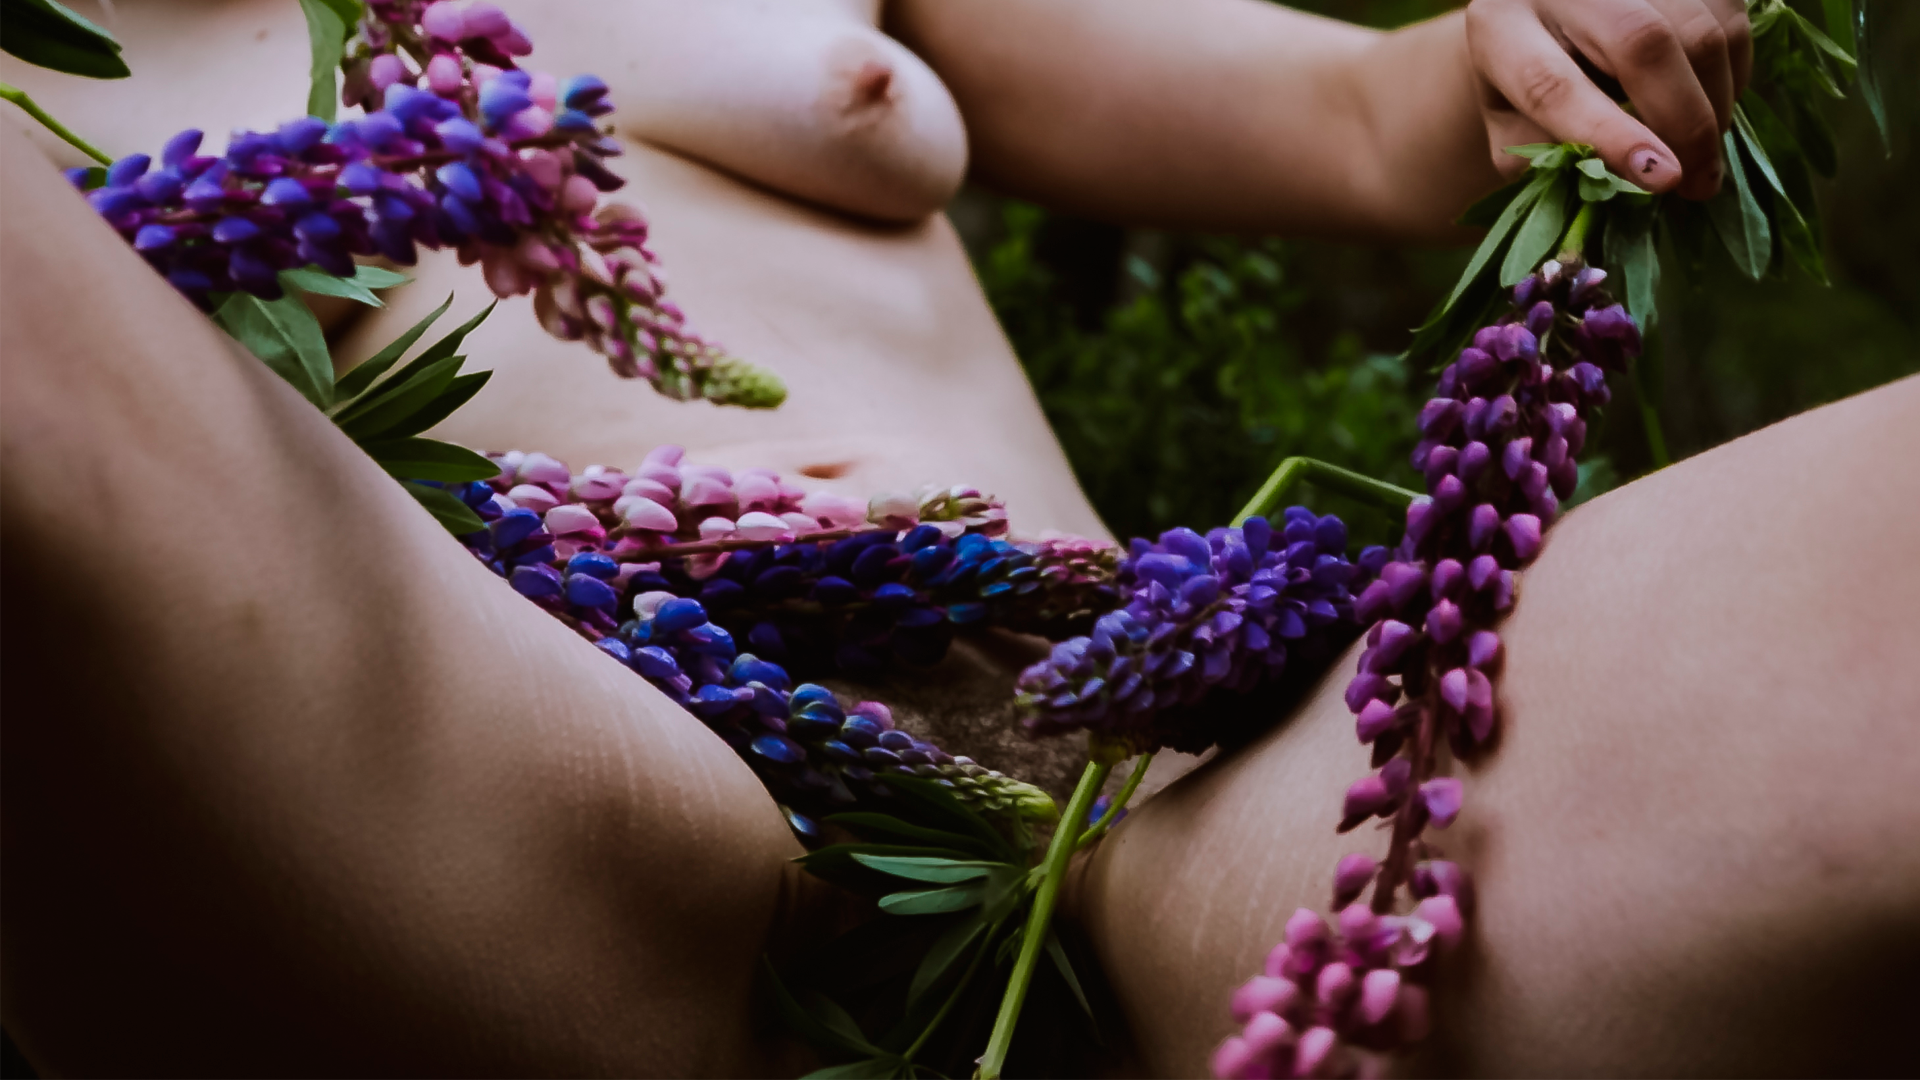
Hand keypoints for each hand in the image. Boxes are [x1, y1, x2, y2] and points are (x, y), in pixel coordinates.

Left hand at [1465, 0, 1751, 199]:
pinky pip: (1731, 19)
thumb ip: (1552, 158)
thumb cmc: (1522, 89)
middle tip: (1699, 184)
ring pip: (1699, 31)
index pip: (1552, 85)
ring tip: (1701, 153)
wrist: (1541, 19)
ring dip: (1715, 103)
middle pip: (1641, 43)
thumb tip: (1624, 181)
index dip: (1611, 136)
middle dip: (1684, 123)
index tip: (1662, 178)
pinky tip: (1709, 102)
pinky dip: (1733, 72)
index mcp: (1501, 28)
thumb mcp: (1514, 129)